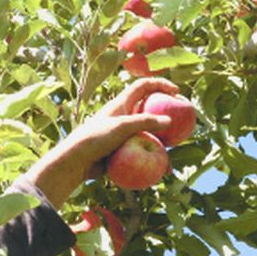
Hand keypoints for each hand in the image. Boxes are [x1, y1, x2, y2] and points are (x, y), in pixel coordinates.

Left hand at [27, 78, 178, 206]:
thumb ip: (145, 122)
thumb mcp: (121, 127)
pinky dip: (153, 160)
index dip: (161, 84)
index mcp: (121, 104)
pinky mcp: (121, 151)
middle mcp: (123, 117)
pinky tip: (163, 171)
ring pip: (148, 135)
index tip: (176, 92)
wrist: (75, 162)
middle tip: (182, 123)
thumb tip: (169, 121)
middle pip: (150, 111)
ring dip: (162, 143)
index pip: (144, 86)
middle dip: (166, 115)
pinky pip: (141, 154)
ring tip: (174, 151)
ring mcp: (123, 135)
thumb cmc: (94, 138)